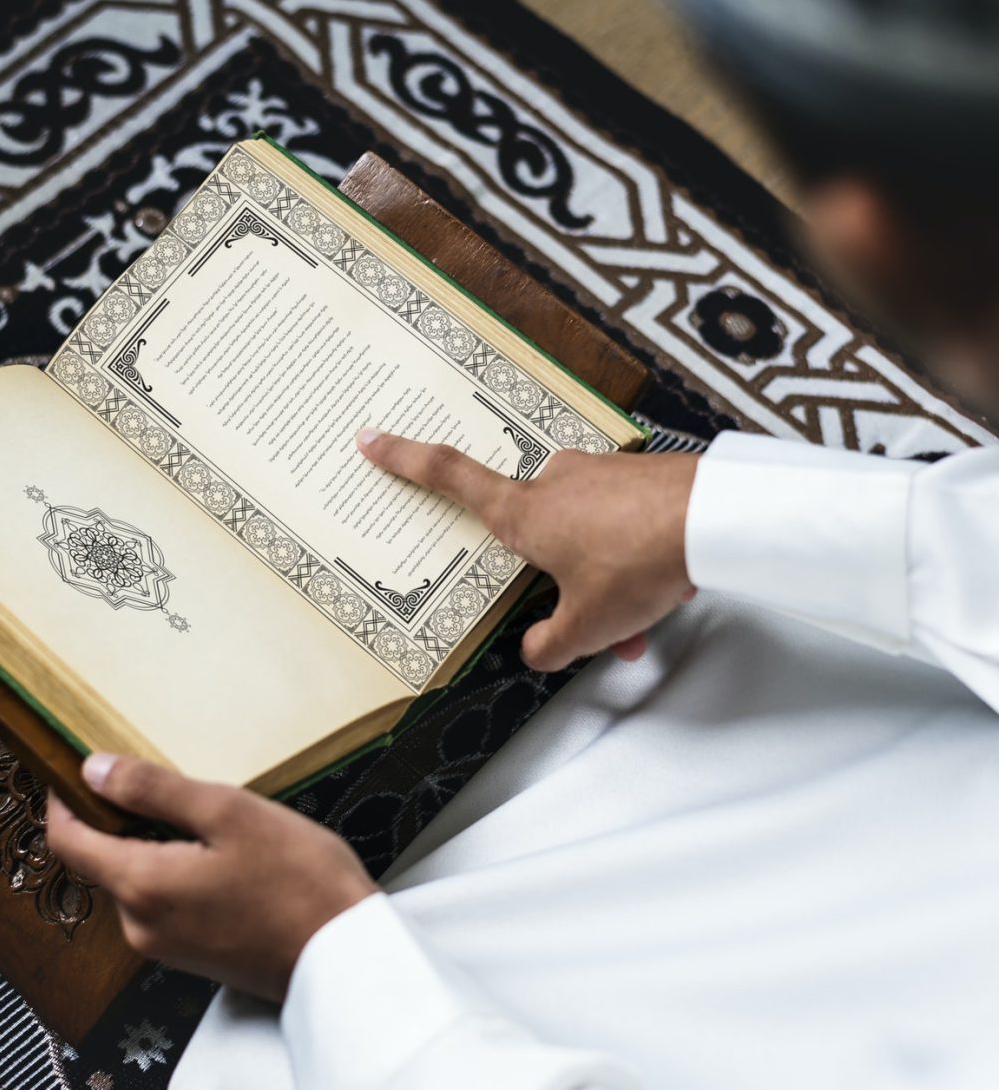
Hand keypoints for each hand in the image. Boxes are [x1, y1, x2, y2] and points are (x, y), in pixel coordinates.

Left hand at [46, 755, 377, 1001]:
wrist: (345, 955)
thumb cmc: (298, 878)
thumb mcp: (230, 813)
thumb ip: (155, 790)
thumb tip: (94, 770)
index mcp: (141, 885)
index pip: (68, 840)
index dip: (65, 800)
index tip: (80, 768)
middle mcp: (139, 924)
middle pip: (105, 859)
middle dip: (127, 819)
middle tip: (179, 787)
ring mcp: (166, 945)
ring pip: (139, 879)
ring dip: (160, 845)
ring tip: (218, 823)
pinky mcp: (193, 956)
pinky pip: (166, 902)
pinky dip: (181, 872)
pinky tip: (230, 859)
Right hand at [357, 429, 700, 670]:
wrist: (715, 519)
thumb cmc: (638, 564)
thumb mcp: (586, 626)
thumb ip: (550, 645)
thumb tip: (536, 650)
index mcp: (524, 513)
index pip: (451, 478)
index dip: (406, 461)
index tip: (373, 439)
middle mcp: (555, 484)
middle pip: (536, 537)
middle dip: (561, 583)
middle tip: (591, 627)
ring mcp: (598, 474)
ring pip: (586, 538)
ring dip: (606, 583)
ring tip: (641, 624)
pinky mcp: (637, 476)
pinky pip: (620, 525)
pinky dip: (633, 563)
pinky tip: (664, 593)